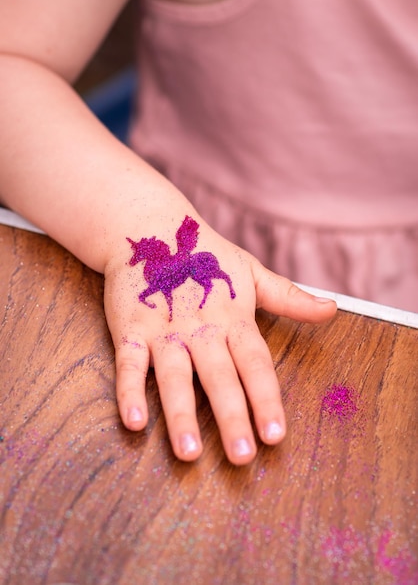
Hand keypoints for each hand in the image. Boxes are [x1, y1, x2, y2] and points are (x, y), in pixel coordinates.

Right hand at [103, 214, 336, 465]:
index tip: (275, 436)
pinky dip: (129, 391)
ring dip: (181, 414)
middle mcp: (202, 328)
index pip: (256, 363)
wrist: (152, 226)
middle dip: (231, 416)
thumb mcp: (251, 272)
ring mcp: (165, 330)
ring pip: (175, 376)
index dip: (266, 399)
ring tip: (189, 451)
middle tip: (241, 456)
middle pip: (220, 376)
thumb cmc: (205, 256)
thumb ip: (289, 297)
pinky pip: (130, 365)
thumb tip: (332, 309)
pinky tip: (134, 423)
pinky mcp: (132, 330)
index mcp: (234, 317)